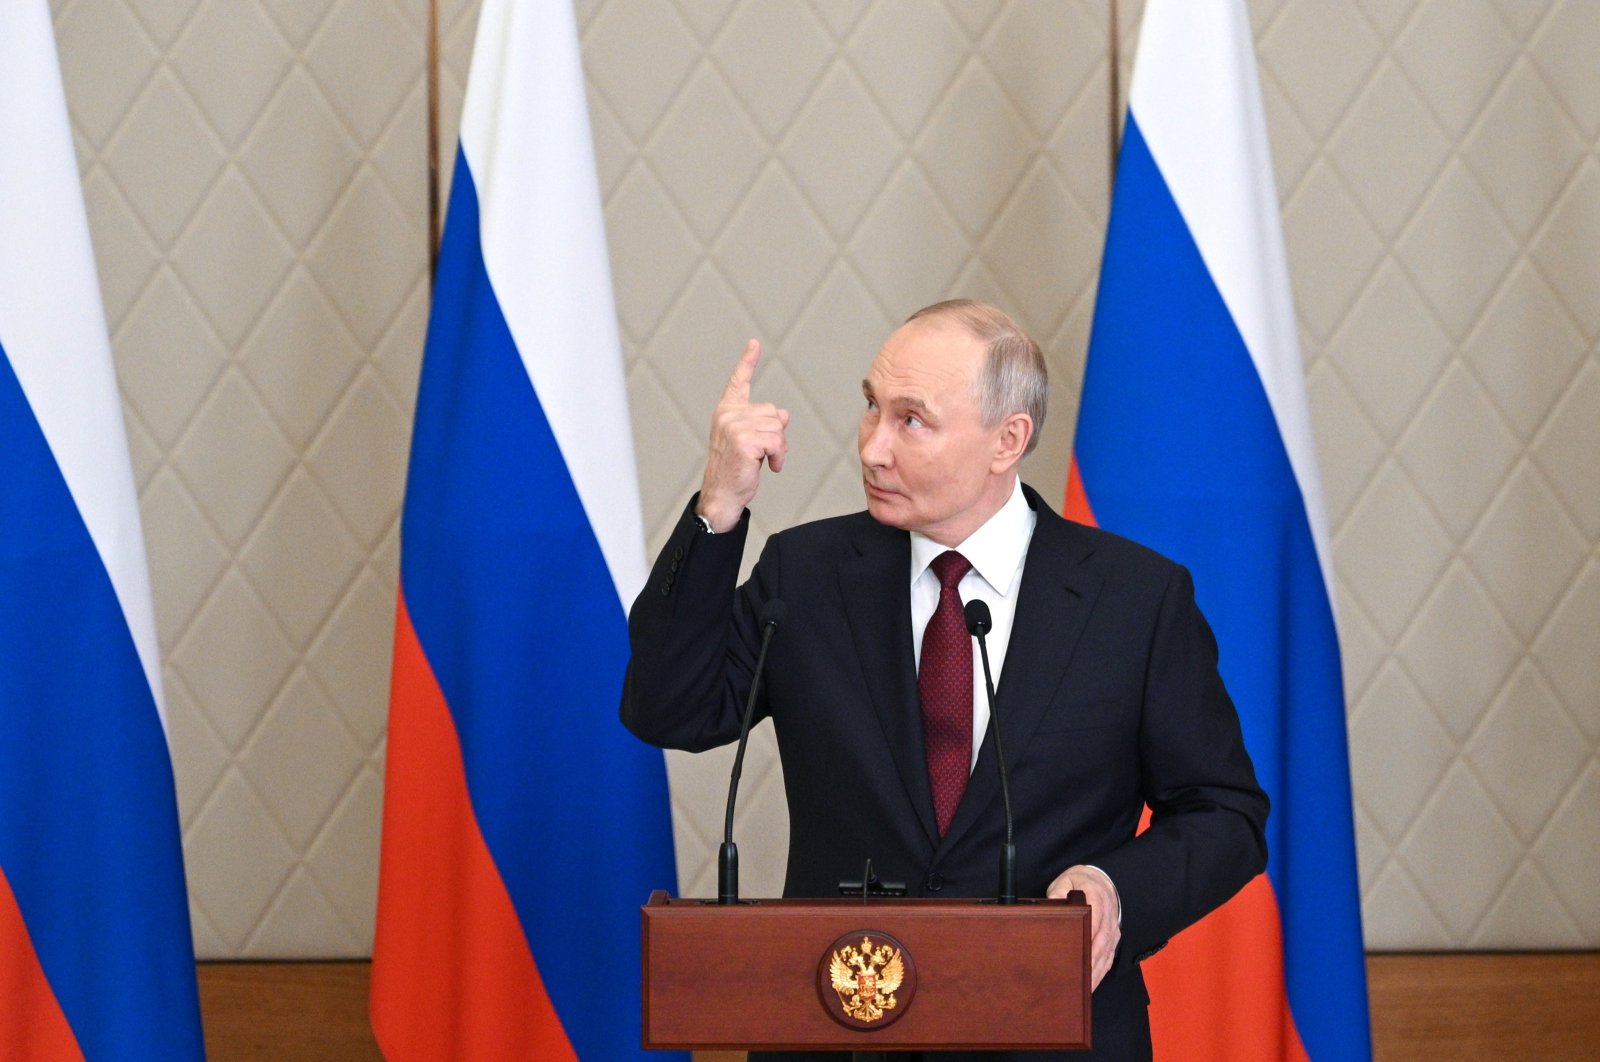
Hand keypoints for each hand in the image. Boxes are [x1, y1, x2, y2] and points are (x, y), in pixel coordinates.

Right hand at [697, 339, 788, 530]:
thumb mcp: (750, 441)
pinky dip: (779, 456)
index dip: (747, 362)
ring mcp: (735, 427)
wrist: (722, 495)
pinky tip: (769, 467)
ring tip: (765, 461)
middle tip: (765, 453)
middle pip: (773, 412)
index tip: (754, 343)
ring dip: (779, 448)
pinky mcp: (744, 441)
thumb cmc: (735, 469)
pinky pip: (777, 442)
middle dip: (777, 434)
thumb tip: (784, 414)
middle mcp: (728, 414)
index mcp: (726, 411)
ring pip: (778, 427)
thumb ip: (764, 424)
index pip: (737, 382)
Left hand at [1048, 865, 1120, 989]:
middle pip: (1101, 942)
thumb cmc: (1081, 883)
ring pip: (1106, 953)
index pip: (1094, 921)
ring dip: (1096, 972)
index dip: (1088, 939)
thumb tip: (1052, 902)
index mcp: (1097, 898)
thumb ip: (1059, 890)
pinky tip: (1091, 984)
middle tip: (1079, 980)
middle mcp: (1108, 916)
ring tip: (1083, 989)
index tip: (1080, 954)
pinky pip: (1109, 957)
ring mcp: (1113, 928)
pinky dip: (1101, 972)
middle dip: (1091, 963)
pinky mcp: (1113, 938)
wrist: (1102, 881)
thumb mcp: (1067, 880)